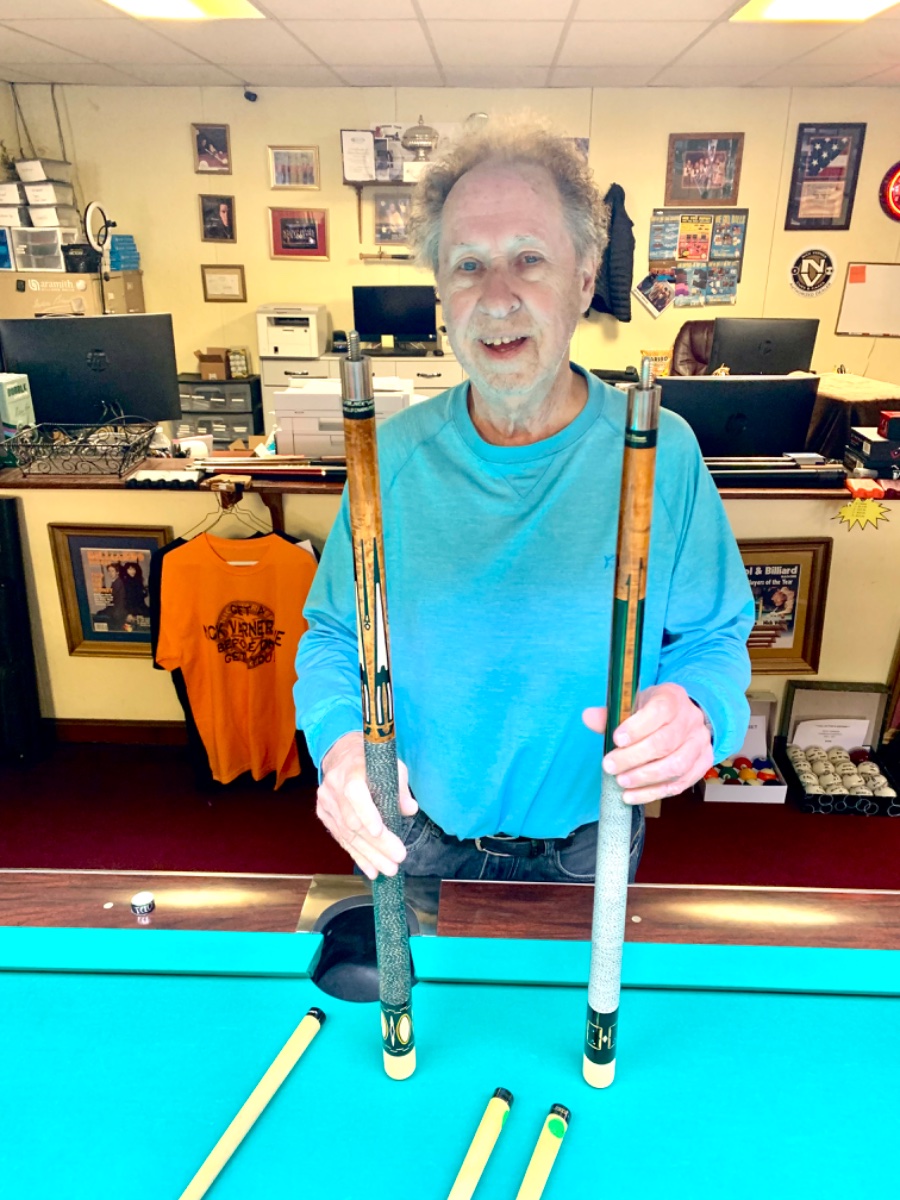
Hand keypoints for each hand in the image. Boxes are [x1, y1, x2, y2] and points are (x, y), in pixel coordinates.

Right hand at [317, 731, 418, 879]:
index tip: (379, 831)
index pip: (354, 793)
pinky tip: (371, 869)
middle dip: (376, 844)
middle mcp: (334, 787)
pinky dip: (358, 855)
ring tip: (388, 870)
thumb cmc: (371, 761)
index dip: (366, 813)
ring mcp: (326, 802)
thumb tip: (409, 810)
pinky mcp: (324, 814)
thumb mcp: (391, 765)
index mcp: (351, 770)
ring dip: (369, 855)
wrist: (342, 755)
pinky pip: (341, 839)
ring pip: (347, 835)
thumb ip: (400, 787)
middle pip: (353, 821)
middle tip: (396, 860)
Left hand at [582, 683, 712, 805]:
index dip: (637, 727)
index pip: (660, 710)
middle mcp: (691, 720)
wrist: (684, 719)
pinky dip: (652, 793)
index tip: (616, 740)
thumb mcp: (634, 704)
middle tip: (609, 766)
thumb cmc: (653, 712)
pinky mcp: (702, 766)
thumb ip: (612, 714)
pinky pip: (679, 784)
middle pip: (665, 742)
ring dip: (645, 778)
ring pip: (676, 766)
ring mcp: (699, 744)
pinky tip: (631, 795)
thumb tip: (588, 717)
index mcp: (673, 698)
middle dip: (634, 757)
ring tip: (621, 782)